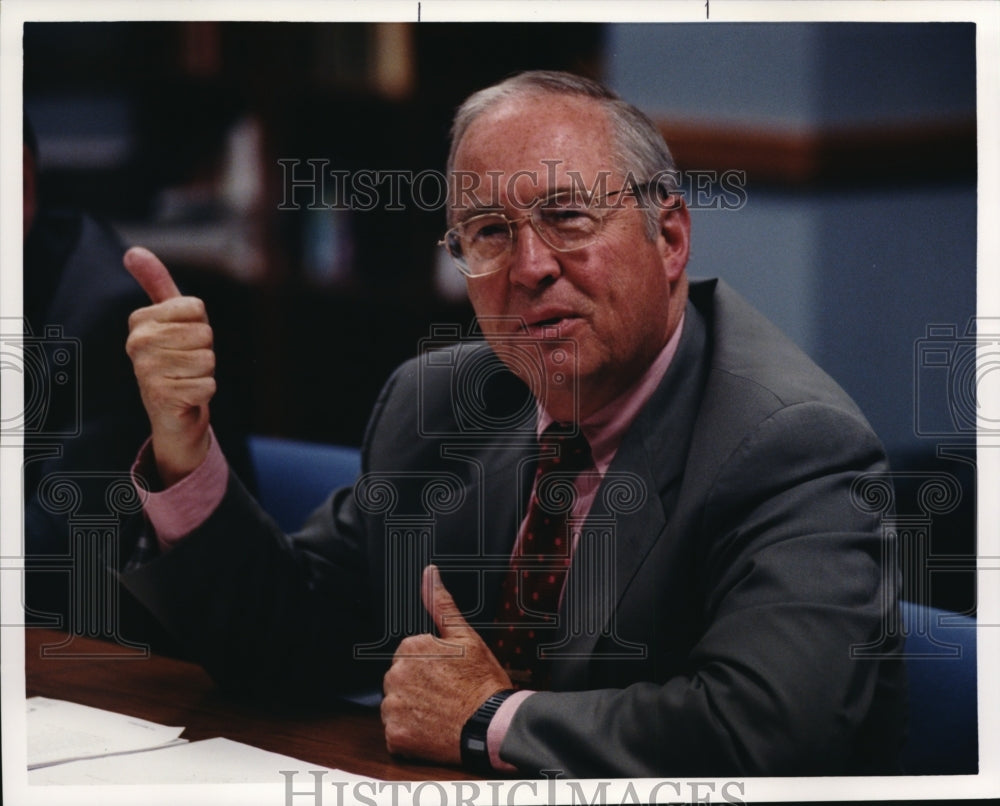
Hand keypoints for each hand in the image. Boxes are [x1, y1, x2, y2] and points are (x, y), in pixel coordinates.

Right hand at [124, 246, 214, 486]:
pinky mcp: (162, 397)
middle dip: (205, 349)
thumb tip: (133, 250)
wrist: (172, 412)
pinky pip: (208, 385)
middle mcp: (137, 343)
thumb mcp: (170, 318)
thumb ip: (156, 283)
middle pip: (204, 333)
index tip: (184, 339)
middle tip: (187, 363)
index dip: (200, 324)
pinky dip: (205, 392)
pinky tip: (187, 396)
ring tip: (186, 378)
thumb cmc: (176, 358)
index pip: (196, 307)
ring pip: (208, 359)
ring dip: (205, 372)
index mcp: (140, 321)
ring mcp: (146, 371)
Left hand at [381, 565, 511, 764]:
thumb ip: (441, 604)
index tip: (447, 675)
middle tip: (446, 694)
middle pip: (400, 680)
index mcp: (410, 648)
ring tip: (440, 712)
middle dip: (418, 686)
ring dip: (413, 710)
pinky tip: (433, 729)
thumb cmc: (483, 682)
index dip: (430, 666)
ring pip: (397, 705)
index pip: (409, 656)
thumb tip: (430, 573)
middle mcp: (395, 675)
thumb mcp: (466, 637)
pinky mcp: (395, 735)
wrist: (492, 725)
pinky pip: (396, 733)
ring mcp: (394, 707)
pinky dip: (411, 734)